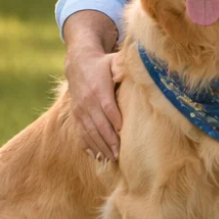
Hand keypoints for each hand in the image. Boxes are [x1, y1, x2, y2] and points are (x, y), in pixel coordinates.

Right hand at [64, 11, 121, 161]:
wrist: (79, 63)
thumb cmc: (103, 64)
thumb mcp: (115, 61)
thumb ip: (125, 67)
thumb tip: (142, 66)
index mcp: (99, 88)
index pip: (107, 106)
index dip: (114, 119)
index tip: (123, 131)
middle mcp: (87, 101)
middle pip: (98, 123)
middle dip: (108, 140)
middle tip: (119, 154)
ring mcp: (80, 109)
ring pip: (89, 131)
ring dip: (99, 146)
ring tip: (110, 158)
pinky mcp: (76, 114)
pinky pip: (81, 132)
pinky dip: (88, 144)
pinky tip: (96, 155)